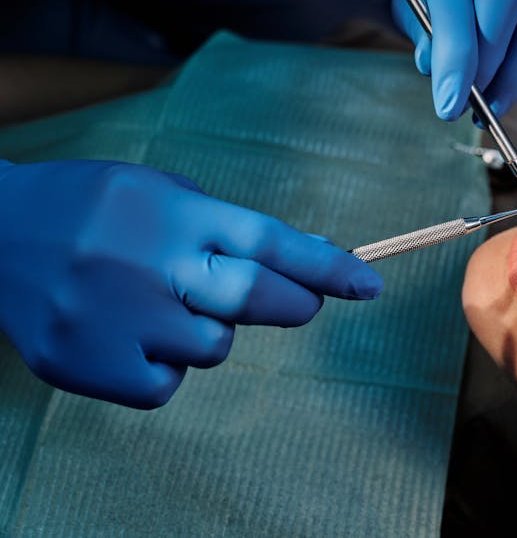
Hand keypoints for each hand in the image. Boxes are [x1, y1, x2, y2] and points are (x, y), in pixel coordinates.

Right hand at [0, 160, 381, 408]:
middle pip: (253, 297)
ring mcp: (114, 318)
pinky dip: (165, 365)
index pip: (268, 241)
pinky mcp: (86, 364)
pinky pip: (166, 385)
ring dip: (211, 332)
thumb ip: (221, 227)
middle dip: (295, 303)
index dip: (326, 266)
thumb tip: (301, 267)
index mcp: (171, 213)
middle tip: (300, 301)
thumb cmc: (94, 208)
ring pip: (213, 349)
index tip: (369, 285)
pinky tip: (131, 334)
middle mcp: (146, 263)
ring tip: (165, 304)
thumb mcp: (159, 191)